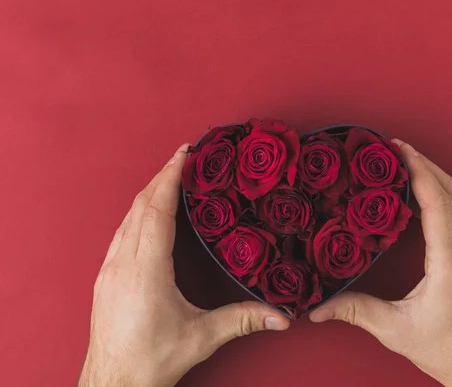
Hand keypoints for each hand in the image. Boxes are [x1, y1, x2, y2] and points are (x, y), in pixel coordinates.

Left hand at [79, 144, 289, 386]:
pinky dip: (137, 214)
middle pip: (140, 206)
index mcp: (146, 270)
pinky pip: (120, 233)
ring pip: (127, 218)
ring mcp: (109, 270)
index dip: (170, 177)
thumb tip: (280, 316)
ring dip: (148, 194)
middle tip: (183, 157)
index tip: (183, 154)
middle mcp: (123, 263)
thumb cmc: (148, 361)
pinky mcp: (105, 278)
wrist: (111, 383)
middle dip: (161, 177)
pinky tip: (147, 216)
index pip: (156, 210)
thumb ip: (242, 320)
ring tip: (168, 179)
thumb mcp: (201, 338)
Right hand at [309, 141, 451, 386]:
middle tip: (400, 149)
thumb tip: (319, 308)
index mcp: (451, 265)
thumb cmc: (449, 351)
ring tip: (415, 166)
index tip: (401, 151)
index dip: (419, 172)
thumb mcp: (396, 331)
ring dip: (442, 179)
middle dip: (427, 165)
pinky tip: (436, 198)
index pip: (437, 203)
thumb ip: (356, 312)